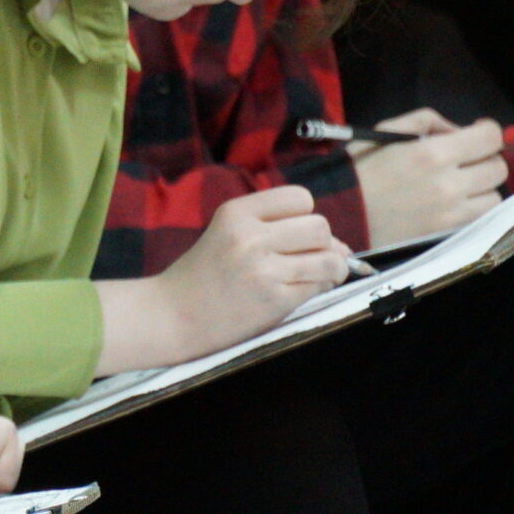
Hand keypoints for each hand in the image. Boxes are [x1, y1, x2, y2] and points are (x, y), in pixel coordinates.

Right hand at [154, 185, 350, 360]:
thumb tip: (341, 246)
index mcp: (235, 213)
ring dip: (329, 268)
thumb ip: (275, 230)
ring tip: (310, 276)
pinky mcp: (275, 299)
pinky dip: (318, 289)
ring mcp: (263, 269)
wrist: (171, 316)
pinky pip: (319, 286)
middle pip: (320, 226)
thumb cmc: (202, 276)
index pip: (299, 198)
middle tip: (304, 259)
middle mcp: (249, 236)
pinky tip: (296, 293)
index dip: (304, 216)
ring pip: (330, 258)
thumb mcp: (226, 234)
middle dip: (322, 244)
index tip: (293, 234)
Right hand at [350, 109, 506, 246]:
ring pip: (493, 195)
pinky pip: (479, 216)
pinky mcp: (445, 231)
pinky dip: (472, 206)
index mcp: (431, 154)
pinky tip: (452, 200)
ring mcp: (449, 212)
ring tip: (460, 182)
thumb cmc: (358, 168)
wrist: (339, 212)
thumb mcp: (386, 131)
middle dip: (484, 157)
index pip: (489, 138)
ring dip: (481, 186)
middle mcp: (447, 184)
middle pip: (497, 167)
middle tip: (466, 157)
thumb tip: (457, 131)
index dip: (488, 130)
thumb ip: (427, 121)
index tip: (478, 131)